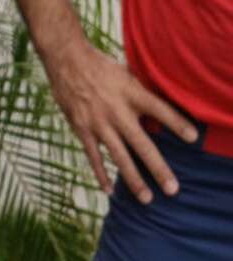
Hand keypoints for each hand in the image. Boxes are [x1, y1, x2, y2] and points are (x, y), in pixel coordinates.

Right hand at [44, 38, 197, 203]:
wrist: (67, 62)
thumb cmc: (101, 67)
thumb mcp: (127, 75)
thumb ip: (141, 95)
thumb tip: (156, 115)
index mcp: (133, 93)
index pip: (161, 110)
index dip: (177, 123)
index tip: (192, 138)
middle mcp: (118, 112)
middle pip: (143, 145)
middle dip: (159, 169)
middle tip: (173, 189)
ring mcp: (99, 124)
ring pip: (120, 157)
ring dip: (134, 179)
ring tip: (147, 198)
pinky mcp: (82, 130)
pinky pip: (94, 157)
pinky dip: (102, 174)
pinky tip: (110, 190)